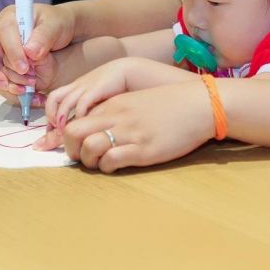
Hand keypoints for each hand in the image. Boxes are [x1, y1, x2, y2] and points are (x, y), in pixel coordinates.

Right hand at [0, 2, 75, 99]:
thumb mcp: (56, 24)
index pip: (1, 34)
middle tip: (14, 87)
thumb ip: (44, 35)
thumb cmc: (57, 23)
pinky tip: (36, 97)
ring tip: (31, 91)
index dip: (11, 52)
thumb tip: (29, 52)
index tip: (25, 68)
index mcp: (8, 20)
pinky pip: (3, 86)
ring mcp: (0, 55)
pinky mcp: (6, 71)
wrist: (63, 34)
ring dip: (9, 88)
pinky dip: (16, 95)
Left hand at [36, 58, 134, 149]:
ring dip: (61, 116)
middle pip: (54, 98)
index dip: (50, 117)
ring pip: (65, 100)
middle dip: (51, 116)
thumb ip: (87, 115)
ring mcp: (86, 86)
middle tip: (54, 132)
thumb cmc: (115, 90)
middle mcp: (77, 87)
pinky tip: (83, 124)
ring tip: (64, 131)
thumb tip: (77, 134)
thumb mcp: (97, 102)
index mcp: (75, 89)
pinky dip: (79, 114)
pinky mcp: (96, 88)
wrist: (131, 72)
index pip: (53, 100)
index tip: (50, 134)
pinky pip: (82, 102)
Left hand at [56, 80, 214, 172]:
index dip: (70, 136)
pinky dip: (108, 167)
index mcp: (113, 104)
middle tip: (83, 157)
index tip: (76, 146)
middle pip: (72, 133)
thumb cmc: (170, 104)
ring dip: (89, 161)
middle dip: (71, 149)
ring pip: (88, 148)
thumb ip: (116, 113)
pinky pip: (111, 160)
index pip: (76, 119)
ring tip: (100, 163)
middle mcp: (116, 117)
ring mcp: (129, 133)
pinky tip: (117, 166)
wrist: (199, 104)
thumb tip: (98, 129)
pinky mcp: (143, 150)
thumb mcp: (136, 102)